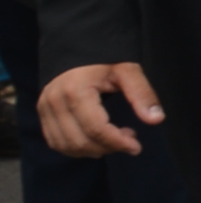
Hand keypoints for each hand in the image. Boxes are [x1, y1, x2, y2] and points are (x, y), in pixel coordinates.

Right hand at [38, 62, 165, 157]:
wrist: (78, 52)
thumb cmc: (105, 62)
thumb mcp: (128, 71)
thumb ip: (142, 94)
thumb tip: (157, 119)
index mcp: (75, 91)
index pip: (96, 129)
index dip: (117, 142)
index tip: (136, 147)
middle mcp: (54, 102)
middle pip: (81, 141)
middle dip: (108, 147)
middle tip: (128, 139)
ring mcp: (44, 110)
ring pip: (66, 146)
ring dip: (93, 150)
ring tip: (113, 139)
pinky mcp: (42, 115)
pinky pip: (56, 143)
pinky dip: (76, 148)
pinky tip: (95, 141)